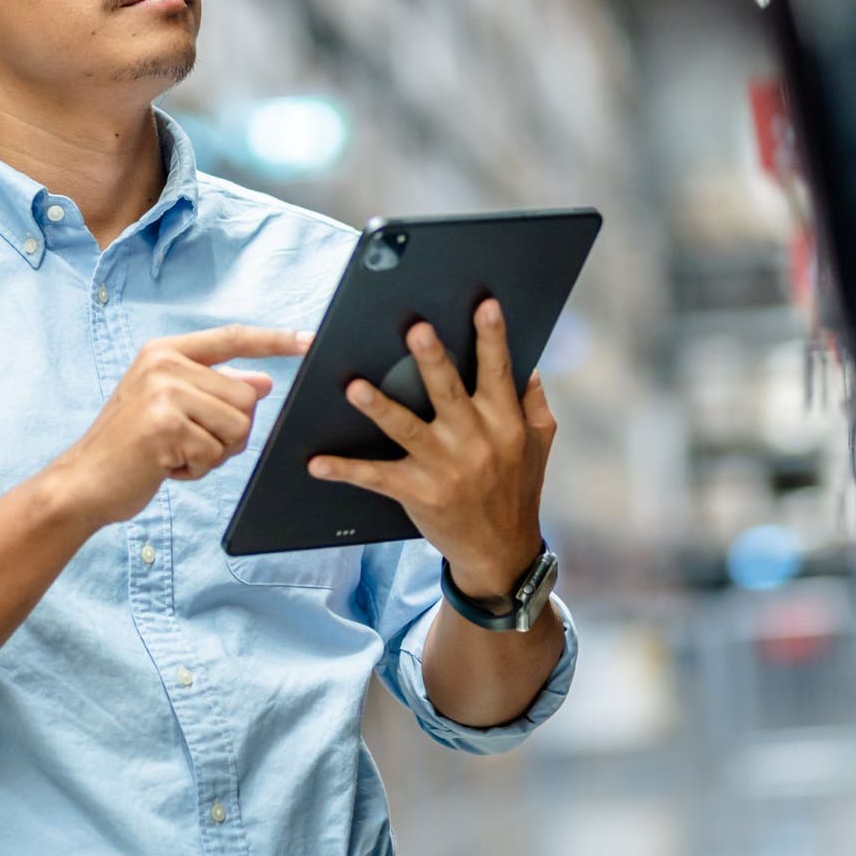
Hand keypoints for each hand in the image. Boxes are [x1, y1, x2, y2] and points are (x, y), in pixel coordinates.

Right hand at [53, 324, 311, 526]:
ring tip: (175, 454)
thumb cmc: (129, 448)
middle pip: (246, 396)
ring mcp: (164, 392)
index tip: (310, 340)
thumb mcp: (171, 409)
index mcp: (165, 352)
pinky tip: (166, 467)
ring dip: (214, 453)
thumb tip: (264, 382)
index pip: (232, 337)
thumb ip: (213, 390)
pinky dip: (197, 470)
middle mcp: (164, 364)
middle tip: (188, 444)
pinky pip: (216, 452)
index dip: (274, 341)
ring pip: (237, 425)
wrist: (82, 483)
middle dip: (229, 432)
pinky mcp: (166, 425)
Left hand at [308, 297, 556, 593]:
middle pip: (449, 392)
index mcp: (504, 423)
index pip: (498, 372)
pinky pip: (376, 478)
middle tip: (416, 329)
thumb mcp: (538, 443)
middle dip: (432, 361)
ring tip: (354, 386)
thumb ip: (532, 401)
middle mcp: (475, 441)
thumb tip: (528, 362)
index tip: (484, 305)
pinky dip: (346, 471)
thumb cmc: (518, 489)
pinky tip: (317, 463)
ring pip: (407, 430)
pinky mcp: (418, 493)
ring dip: (379, 408)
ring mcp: (444, 468)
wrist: (501, 551)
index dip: (492, 338)